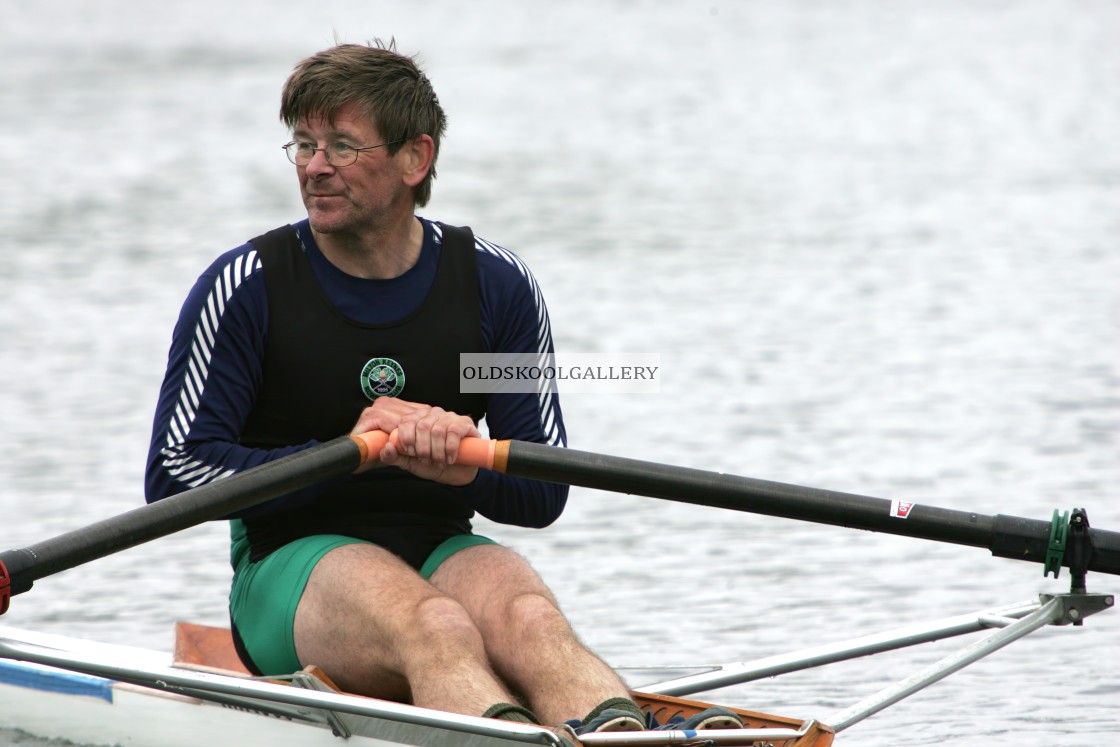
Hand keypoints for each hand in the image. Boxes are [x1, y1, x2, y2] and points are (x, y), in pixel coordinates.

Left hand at [350, 397, 479, 485]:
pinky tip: (450, 458)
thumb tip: (387, 447)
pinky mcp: (464, 423)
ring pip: (437, 430)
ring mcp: (449, 417)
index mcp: (417, 419)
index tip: (410, 453)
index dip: (406, 438)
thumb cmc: (431, 464)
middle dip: (422, 448)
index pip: (406, 421)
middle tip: (426, 460)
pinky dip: (450, 448)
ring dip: (437, 452)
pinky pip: (454, 432)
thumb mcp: (409, 462)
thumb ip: (394, 456)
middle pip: (422, 426)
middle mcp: (432, 414)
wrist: (456, 473)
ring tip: (438, 462)